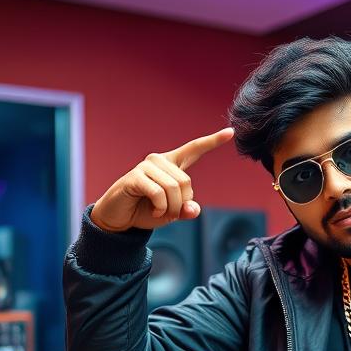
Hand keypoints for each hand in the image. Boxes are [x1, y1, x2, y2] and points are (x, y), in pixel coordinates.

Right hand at [91, 127, 234, 231]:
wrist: (120, 218)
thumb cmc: (146, 211)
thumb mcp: (173, 213)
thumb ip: (187, 210)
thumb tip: (193, 209)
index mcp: (172, 165)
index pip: (194, 150)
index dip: (213, 141)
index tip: (231, 132)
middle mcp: (160, 161)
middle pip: (186, 182)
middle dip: (181, 204)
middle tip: (169, 213)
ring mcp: (146, 166)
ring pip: (173, 188)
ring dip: (170, 208)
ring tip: (160, 213)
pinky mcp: (135, 176)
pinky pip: (159, 193)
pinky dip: (160, 208)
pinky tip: (153, 212)